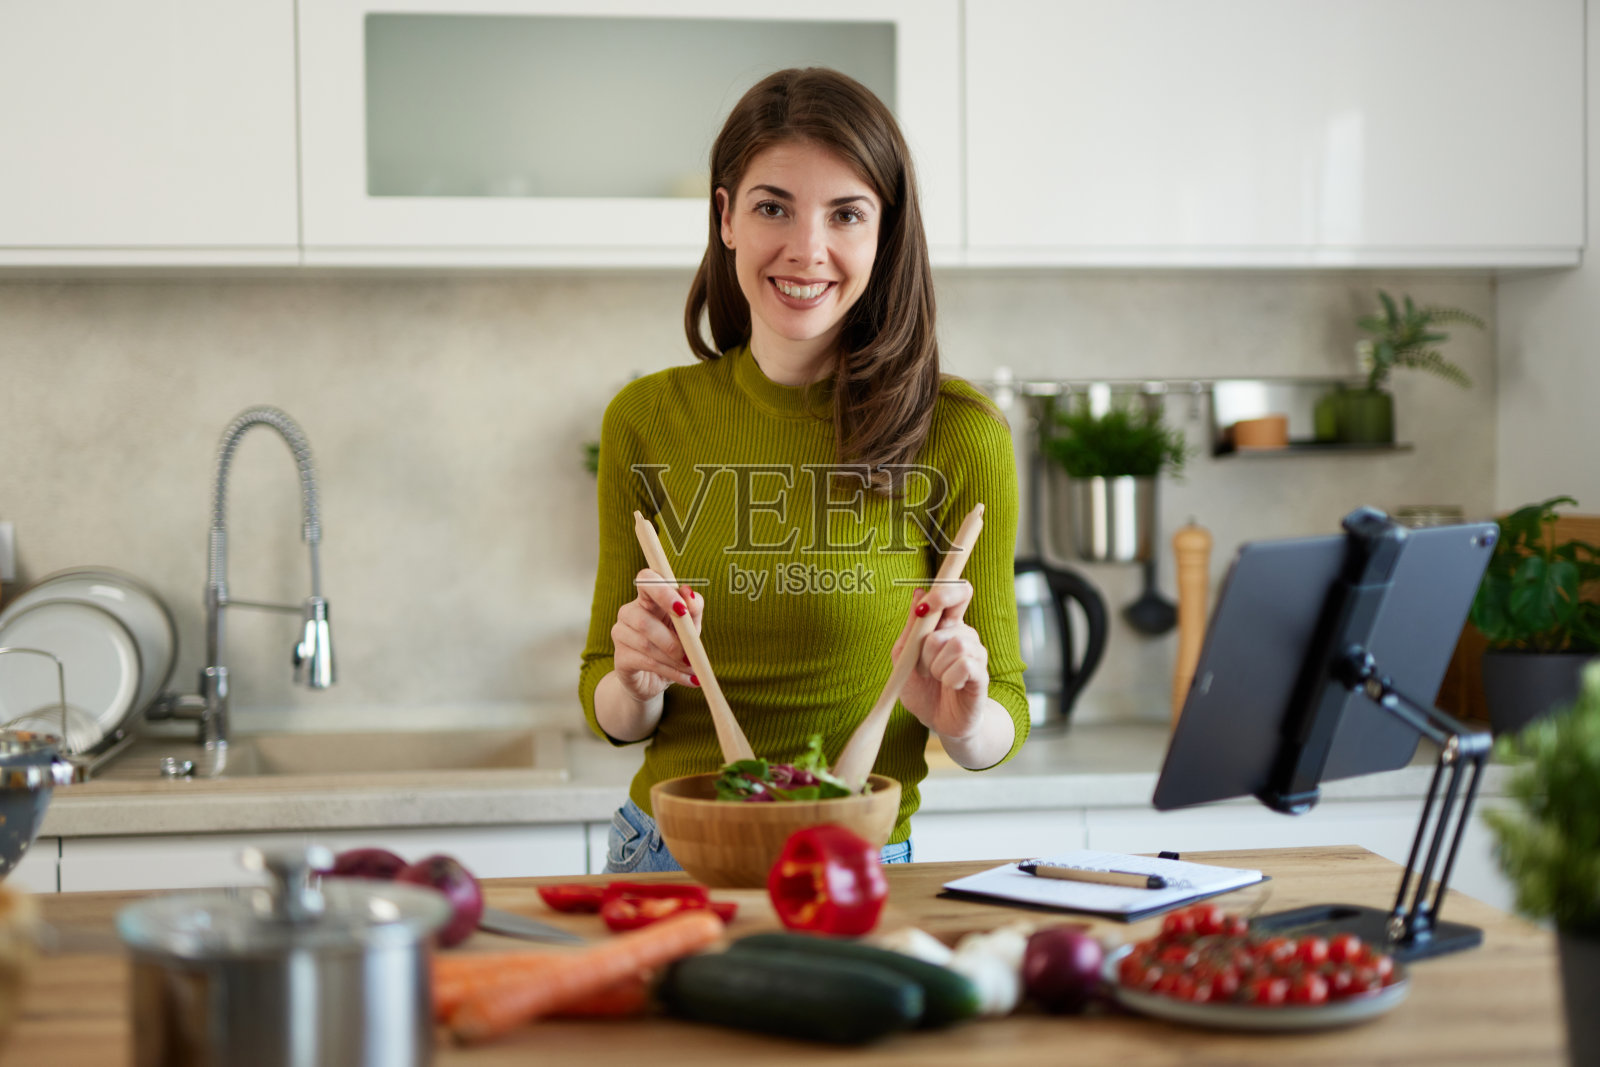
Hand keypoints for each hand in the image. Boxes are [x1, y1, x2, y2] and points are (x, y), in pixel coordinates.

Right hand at [609, 569, 702, 702]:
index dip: (661, 592)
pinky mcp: (620, 658)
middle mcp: (629, 612)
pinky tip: (687, 679)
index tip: (681, 609)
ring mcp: (620, 634)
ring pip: (646, 644)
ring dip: (673, 660)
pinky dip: (671, 672)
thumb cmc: (674, 645)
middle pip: (642, 619)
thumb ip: (693, 609)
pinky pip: (646, 663)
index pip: (646, 580)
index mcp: (647, 598)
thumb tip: (688, 593)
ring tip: (692, 669)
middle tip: (690, 654)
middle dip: (671, 639)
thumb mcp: (691, 627)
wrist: (656, 679)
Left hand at [893, 581, 989, 741]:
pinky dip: (950, 678)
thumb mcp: (905, 656)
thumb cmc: (921, 688)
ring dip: (936, 665)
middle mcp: (965, 635)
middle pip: (950, 618)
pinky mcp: (981, 675)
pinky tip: (950, 685)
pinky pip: (965, 665)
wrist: (936, 722)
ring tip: (937, 678)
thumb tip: (919, 592)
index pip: (958, 592)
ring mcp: (976, 654)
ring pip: (955, 644)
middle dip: (927, 643)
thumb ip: (912, 627)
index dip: (945, 591)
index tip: (926, 606)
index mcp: (947, 625)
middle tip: (923, 665)